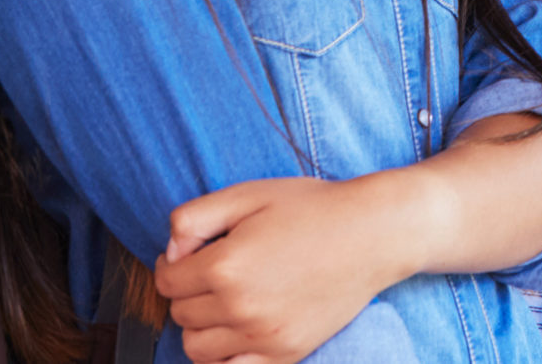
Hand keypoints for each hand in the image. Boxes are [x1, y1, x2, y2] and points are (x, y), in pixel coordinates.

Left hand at [154, 173, 418, 363]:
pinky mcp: (284, 353)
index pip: (166, 280)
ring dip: (201, 325)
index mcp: (226, 265)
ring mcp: (262, 335)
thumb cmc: (315, 209)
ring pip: (196, 347)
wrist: (375, 233)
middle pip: (180, 313)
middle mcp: (239, 306)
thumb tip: (169, 253)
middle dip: (189, 291)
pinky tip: (235, 333)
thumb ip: (194, 218)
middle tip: (218, 272)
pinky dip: (222, 357)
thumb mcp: (251, 194)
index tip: (192, 255)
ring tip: (226, 302)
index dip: (174, 264)